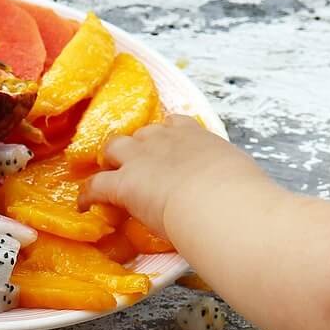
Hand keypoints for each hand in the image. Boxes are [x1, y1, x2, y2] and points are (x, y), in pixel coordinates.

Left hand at [78, 115, 261, 238]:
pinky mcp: (123, 183)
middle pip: (141, 133)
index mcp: (196, 136)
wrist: (219, 204)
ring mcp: (141, 159)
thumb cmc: (239, 194)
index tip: (168, 146)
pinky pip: (95, 185)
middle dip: (136, 146)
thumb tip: (244, 192)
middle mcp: (166, 140)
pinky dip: (87, 194)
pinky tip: (84, 205)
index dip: (167, 135)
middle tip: (136, 164)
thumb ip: (231, 176)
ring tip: (108, 174)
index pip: (176, 124)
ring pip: (113, 148)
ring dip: (110, 161)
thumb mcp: (239, 174)